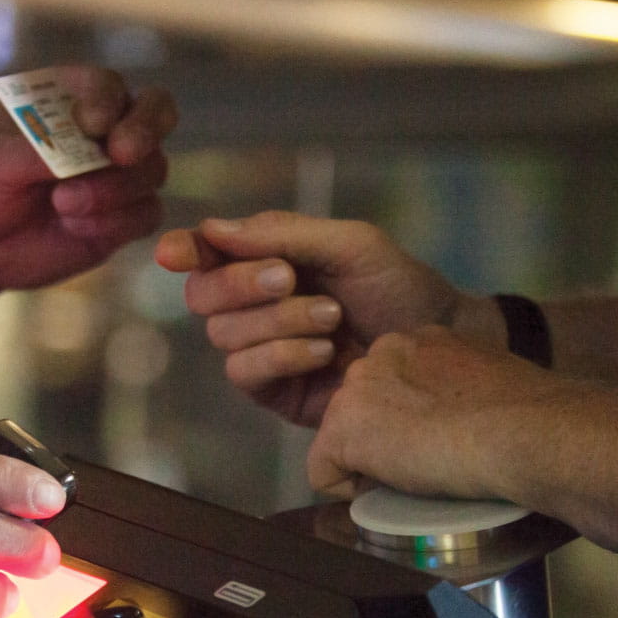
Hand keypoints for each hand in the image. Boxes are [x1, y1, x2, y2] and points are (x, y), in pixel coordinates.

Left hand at [0, 67, 175, 292]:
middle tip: (122, 154)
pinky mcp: (119, 219)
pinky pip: (145, 214)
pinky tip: (75, 227)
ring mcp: (115, 175)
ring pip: (152, 169)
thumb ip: (37, 150)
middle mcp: (102, 130)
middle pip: (156, 112)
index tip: (91, 124)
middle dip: (146, 130)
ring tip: (62, 205)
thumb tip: (88, 152)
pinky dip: (116, 221)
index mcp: (68, 97)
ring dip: (115, 189)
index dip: (108, 101)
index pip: (109, 86)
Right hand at [154, 211, 477, 426]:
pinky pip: (245, 372)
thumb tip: (214, 227)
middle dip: (241, 283)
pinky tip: (323, 351)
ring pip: (223, 334)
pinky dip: (282, 355)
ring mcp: (261, 348)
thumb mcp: (349, 244)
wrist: (439, 341)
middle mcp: (254, 303)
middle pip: (204, 294)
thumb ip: (283, 234)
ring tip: (332, 318)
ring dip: (277, 321)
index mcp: (265, 259)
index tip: (177, 253)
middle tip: (288, 277)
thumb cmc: (398, 286)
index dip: (185, 250)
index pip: (207, 253)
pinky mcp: (274, 390)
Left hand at [307, 327, 565, 499]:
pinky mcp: (343, 430)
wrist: (526, 431)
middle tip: (425, 460)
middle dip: (381, 436)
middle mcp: (380, 352)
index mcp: (418, 340)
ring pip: (341, 436)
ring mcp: (357, 388)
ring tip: (414, 475)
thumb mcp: (486, 382)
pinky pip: (322, 472)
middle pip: (361, 406)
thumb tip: (458, 416)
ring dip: (368, 460)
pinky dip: (346, 490)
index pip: (391, 382)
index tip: (437, 438)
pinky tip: (388, 491)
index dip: (407, 417)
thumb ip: (458, 388)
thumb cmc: (526, 416)